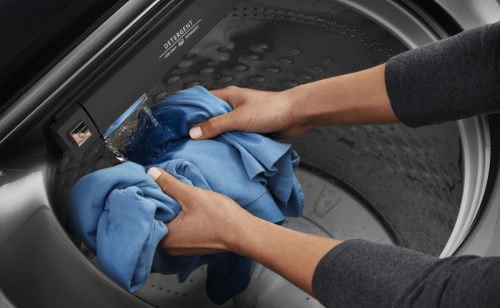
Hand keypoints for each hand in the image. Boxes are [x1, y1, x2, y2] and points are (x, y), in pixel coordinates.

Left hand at [148, 167, 340, 296]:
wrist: (244, 232)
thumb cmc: (220, 218)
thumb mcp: (191, 195)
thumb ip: (169, 184)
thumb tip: (152, 173)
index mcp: (166, 237)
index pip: (144, 219)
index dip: (144, 202)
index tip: (144, 189)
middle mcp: (171, 248)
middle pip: (155, 224)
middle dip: (156, 207)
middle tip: (156, 190)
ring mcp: (182, 249)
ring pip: (167, 228)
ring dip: (168, 213)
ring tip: (170, 196)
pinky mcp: (193, 245)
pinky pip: (178, 232)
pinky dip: (178, 220)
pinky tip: (184, 208)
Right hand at [188, 86, 312, 139]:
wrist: (296, 116)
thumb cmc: (272, 109)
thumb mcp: (238, 118)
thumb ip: (216, 125)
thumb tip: (194, 132)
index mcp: (228, 96)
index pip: (202, 102)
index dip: (189, 111)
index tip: (177, 123)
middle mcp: (233, 106)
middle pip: (210, 118)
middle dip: (201, 129)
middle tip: (188, 141)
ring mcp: (241, 119)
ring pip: (222, 130)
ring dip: (217, 139)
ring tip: (204, 149)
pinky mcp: (249, 130)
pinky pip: (234, 138)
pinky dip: (229, 144)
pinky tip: (223, 152)